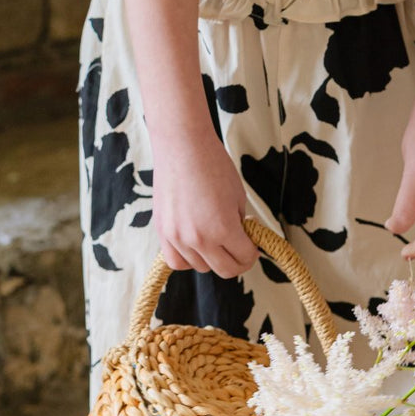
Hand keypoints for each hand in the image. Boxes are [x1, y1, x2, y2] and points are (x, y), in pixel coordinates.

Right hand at [152, 130, 258, 276]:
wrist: (182, 145)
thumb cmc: (212, 164)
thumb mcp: (238, 195)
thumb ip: (239, 223)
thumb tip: (242, 240)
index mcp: (222, 228)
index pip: (244, 258)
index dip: (252, 253)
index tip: (252, 246)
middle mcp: (198, 239)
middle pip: (224, 270)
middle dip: (237, 261)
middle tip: (240, 247)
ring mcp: (177, 238)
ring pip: (200, 267)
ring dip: (212, 258)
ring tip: (214, 237)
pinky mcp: (162, 233)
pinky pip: (176, 261)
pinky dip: (188, 258)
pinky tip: (194, 244)